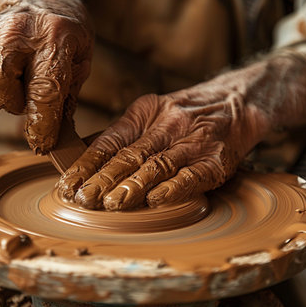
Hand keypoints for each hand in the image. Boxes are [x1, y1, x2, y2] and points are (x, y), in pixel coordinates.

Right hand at [0, 0, 91, 152]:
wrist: (43, 0)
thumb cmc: (67, 38)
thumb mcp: (81, 63)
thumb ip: (66, 98)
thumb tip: (53, 139)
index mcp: (57, 35)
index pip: (44, 89)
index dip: (41, 124)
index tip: (42, 143)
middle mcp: (19, 28)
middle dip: (17, 105)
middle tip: (32, 102)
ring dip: (6, 94)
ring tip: (23, 81)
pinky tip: (10, 71)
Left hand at [58, 79, 268, 209]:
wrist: (236, 102)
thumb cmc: (185, 114)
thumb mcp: (150, 113)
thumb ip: (121, 135)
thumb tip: (84, 157)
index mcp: (144, 112)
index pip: (110, 140)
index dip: (88, 164)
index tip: (69, 184)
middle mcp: (166, 125)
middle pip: (130, 154)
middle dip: (103, 179)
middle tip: (83, 199)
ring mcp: (192, 142)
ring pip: (157, 165)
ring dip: (132, 186)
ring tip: (110, 204)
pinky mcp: (215, 160)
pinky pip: (191, 175)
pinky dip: (173, 189)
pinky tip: (155, 201)